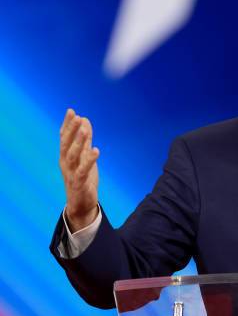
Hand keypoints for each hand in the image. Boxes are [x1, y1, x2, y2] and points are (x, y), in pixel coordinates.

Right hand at [59, 109, 99, 231]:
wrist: (80, 204)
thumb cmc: (82, 179)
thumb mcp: (84, 156)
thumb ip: (84, 139)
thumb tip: (85, 120)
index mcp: (65, 156)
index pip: (64, 138)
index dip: (67, 125)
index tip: (71, 111)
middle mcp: (65, 163)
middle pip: (66, 144)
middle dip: (71, 130)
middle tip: (77, 116)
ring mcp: (71, 173)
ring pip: (73, 156)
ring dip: (78, 143)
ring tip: (85, 130)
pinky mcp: (79, 183)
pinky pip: (83, 170)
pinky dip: (89, 160)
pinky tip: (96, 150)